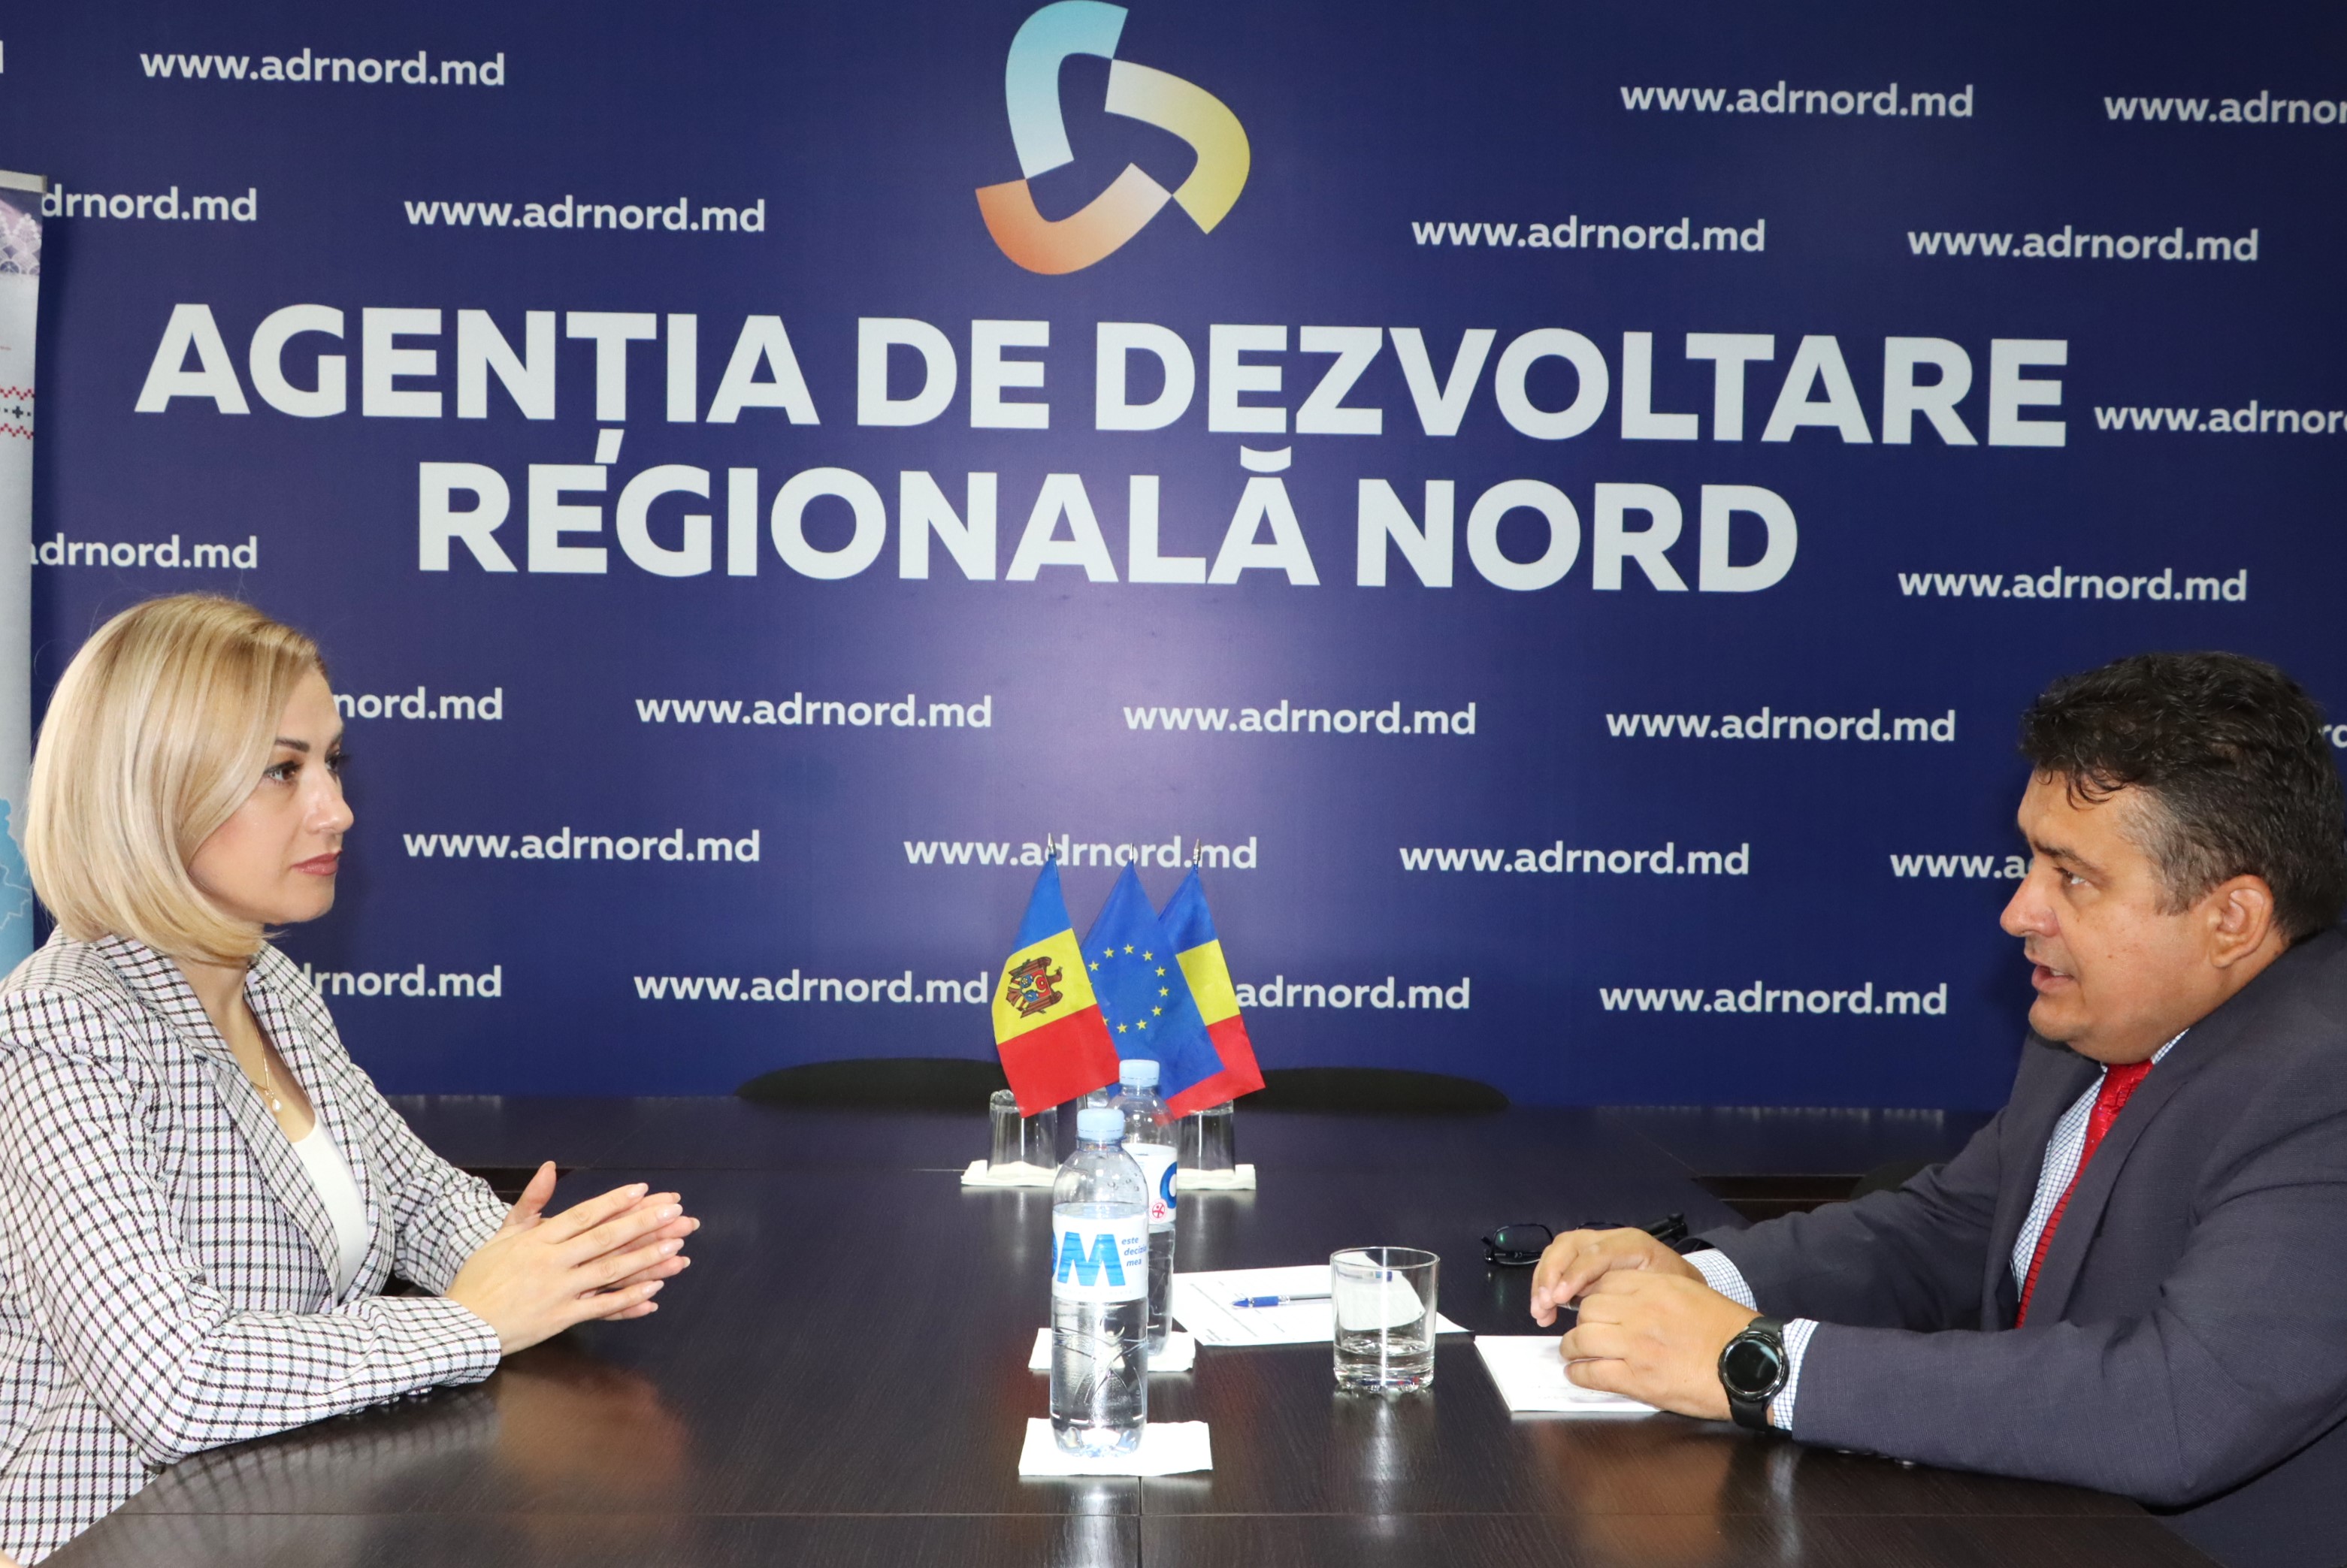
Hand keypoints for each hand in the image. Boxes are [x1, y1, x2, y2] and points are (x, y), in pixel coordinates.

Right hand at [448, 1163, 698, 1354]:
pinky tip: (654, 1291)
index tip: (644, 1191)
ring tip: (676, 1248)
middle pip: (605, 1239)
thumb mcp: (501, 1235)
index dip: (615, 1202)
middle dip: (643, 1224)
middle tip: (675, 1213)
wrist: (461, 1325)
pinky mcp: (561, 1318)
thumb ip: (531, 1202)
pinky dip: (628, 1300)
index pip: (584, 1215)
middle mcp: (551, 1261)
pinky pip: (601, 1308)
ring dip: (645, 1259)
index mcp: (538, 1238)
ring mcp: (558, 1291)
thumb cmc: (480, 1278)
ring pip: (609, 1272)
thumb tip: (549, 1167)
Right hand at [1529, 1226, 1700, 1326]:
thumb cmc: (1679, 1294)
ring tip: (1540, 1310)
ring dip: (1543, 1281)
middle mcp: (1611, 1239)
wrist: (1687, 1288)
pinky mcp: (1586, 1260)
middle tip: (1544, 1304)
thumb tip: (1594, 1312)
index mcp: (1632, 1245)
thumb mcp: (1664, 1295)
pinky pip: (1559, 1264)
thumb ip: (1633, 1298)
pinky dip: (1547, 1286)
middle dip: (1551, 1274)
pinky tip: (1545, 1309)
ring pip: (1558, 1252)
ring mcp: (1596, 1247)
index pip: (1595, 1252)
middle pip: (1570, 1245)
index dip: (1574, 1274)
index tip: (1560, 1299)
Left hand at [1556, 1269, 1758, 1420]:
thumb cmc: (1728, 1332)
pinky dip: (1580, 1375)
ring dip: (1572, 1348)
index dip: (1595, 1296)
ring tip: (1573, 1353)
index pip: (1605, 1283)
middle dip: (1583, 1321)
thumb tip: (1630, 1298)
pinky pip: (1593, 1373)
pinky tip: (1578, 1374)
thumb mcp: (1691, 1293)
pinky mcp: (1638, 1379)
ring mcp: (1636, 1346)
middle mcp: (1640, 1312)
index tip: (1594, 1308)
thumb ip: (1657, 1291)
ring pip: (1582, 1339)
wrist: (1749, 1365)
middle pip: (1589, 1309)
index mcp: (1656, 1287)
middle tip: (1584, 1332)